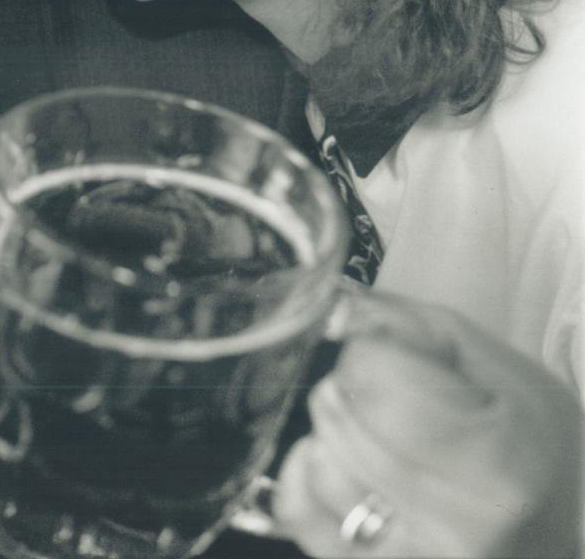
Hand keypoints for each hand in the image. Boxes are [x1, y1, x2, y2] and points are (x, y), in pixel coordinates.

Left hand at [272, 291, 581, 557]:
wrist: (544, 530)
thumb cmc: (528, 449)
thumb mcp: (497, 371)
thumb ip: (409, 326)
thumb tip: (333, 309)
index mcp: (502, 468)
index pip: (373, 374)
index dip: (373, 351)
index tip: (400, 361)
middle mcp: (456, 529)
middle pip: (339, 413)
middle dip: (351, 387)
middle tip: (394, 399)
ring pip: (316, 461)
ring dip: (332, 431)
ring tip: (381, 435)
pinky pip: (296, 506)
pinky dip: (308, 473)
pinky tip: (348, 467)